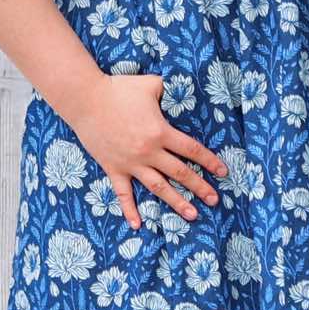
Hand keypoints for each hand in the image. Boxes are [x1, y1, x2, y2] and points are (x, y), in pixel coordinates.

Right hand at [66, 72, 227, 230]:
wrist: (85, 100)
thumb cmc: (118, 89)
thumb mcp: (150, 84)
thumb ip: (167, 91)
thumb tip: (174, 94)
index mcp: (160, 132)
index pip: (191, 150)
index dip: (209, 161)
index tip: (223, 172)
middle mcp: (149, 152)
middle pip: (180, 173)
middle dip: (200, 188)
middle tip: (215, 200)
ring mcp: (131, 163)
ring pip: (159, 188)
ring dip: (176, 203)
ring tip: (192, 216)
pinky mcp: (114, 168)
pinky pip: (123, 194)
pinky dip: (130, 210)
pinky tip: (138, 225)